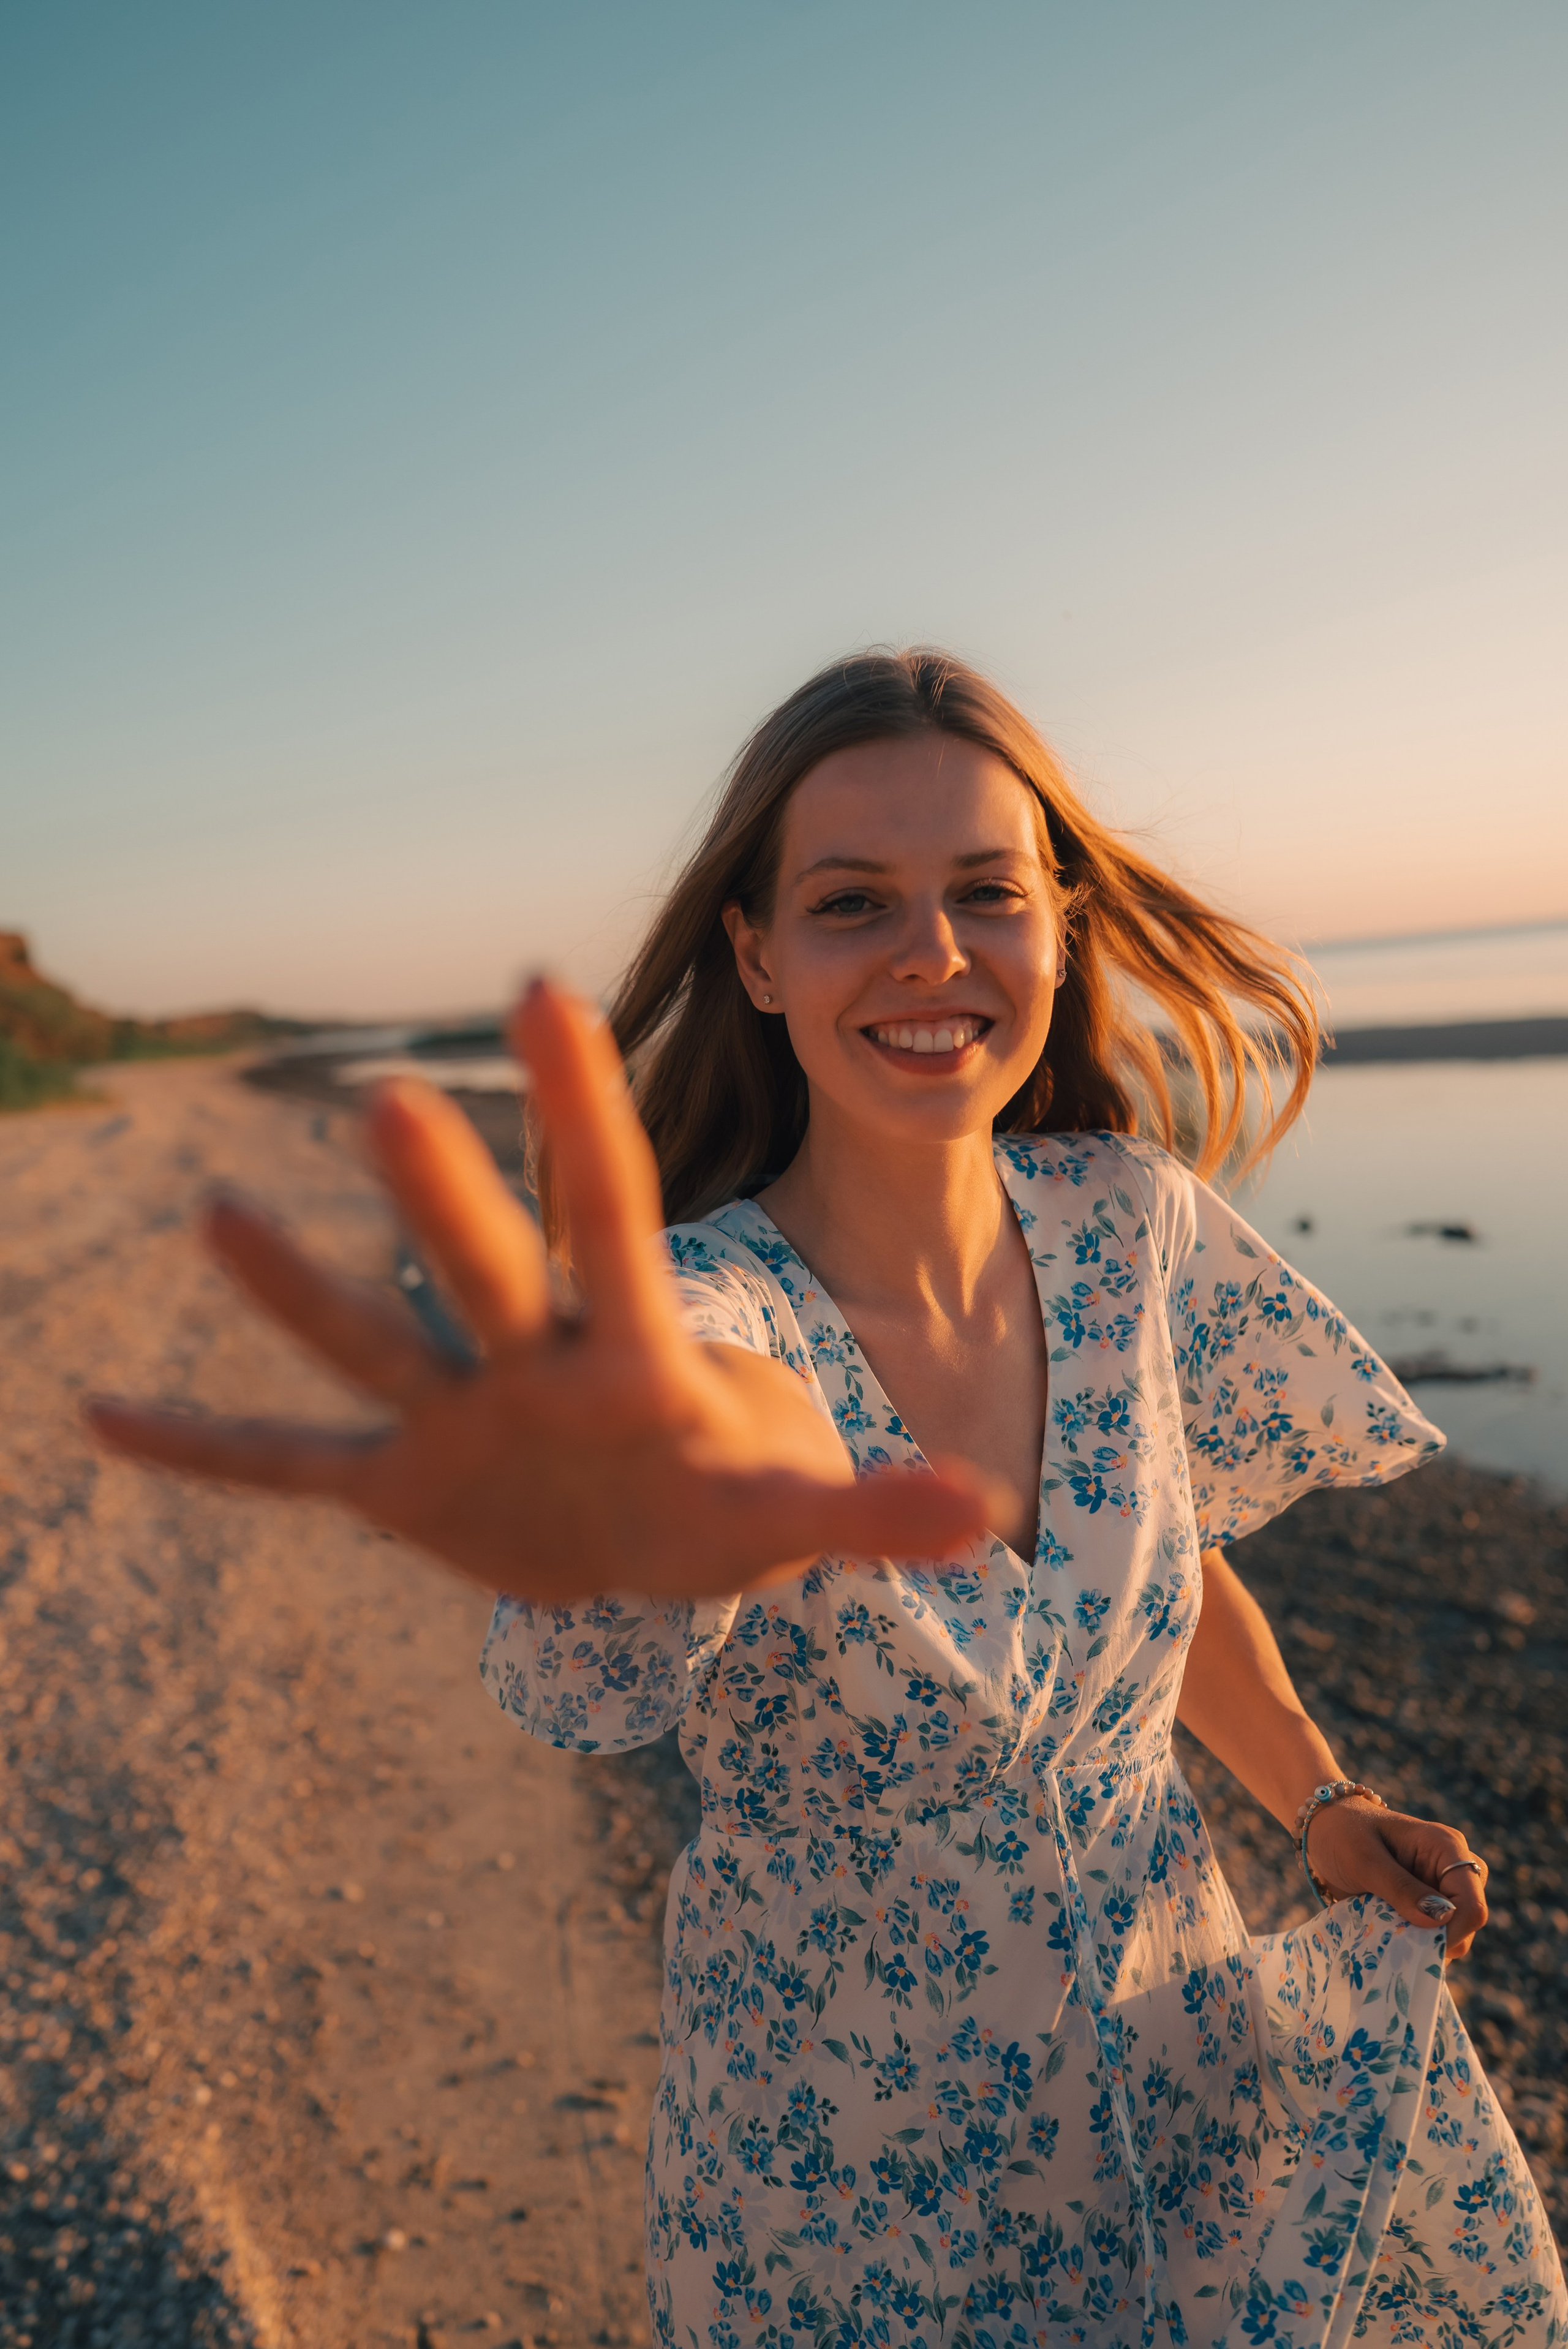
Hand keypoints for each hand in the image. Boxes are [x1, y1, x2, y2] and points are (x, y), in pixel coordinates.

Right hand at [86, 979, 994, 1603]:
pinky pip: (288, 1464)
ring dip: (296, 1290)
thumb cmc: (727, 1499)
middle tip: (389, 1101)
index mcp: (632, 1344)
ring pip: (371, 1339)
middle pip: (487, 1261)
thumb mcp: (793, 1515)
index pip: (610, 1201)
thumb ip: (875, 1509)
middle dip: (446, 1198)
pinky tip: (103, 1417)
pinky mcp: (404, 1484)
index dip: (582, 1106)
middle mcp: (531, 1353)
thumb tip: (995, 1512)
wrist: (652, 1542)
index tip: (547, 989)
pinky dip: (209, 1447)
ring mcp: (458, 1414)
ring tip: (215, 1211)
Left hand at [1306, 1797, 1488, 1959]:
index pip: (1472, 1904)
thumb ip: (1400, 1888)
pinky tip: (1386, 1930)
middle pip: (1467, 1923)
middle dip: (1435, 1938)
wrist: (1325, 1829)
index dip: (1451, 1932)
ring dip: (1421, 1941)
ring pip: (1453, 1934)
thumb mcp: (1364, 1859)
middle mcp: (1453, 1868)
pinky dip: (1413, 1940)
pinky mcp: (1429, 1904)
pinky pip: (1434, 1934)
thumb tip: (1441, 1920)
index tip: (1413, 1941)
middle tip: (1391, 1932)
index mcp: (1447, 1847)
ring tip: (1384, 1926)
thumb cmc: (1342, 1833)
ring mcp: (1443, 1887)